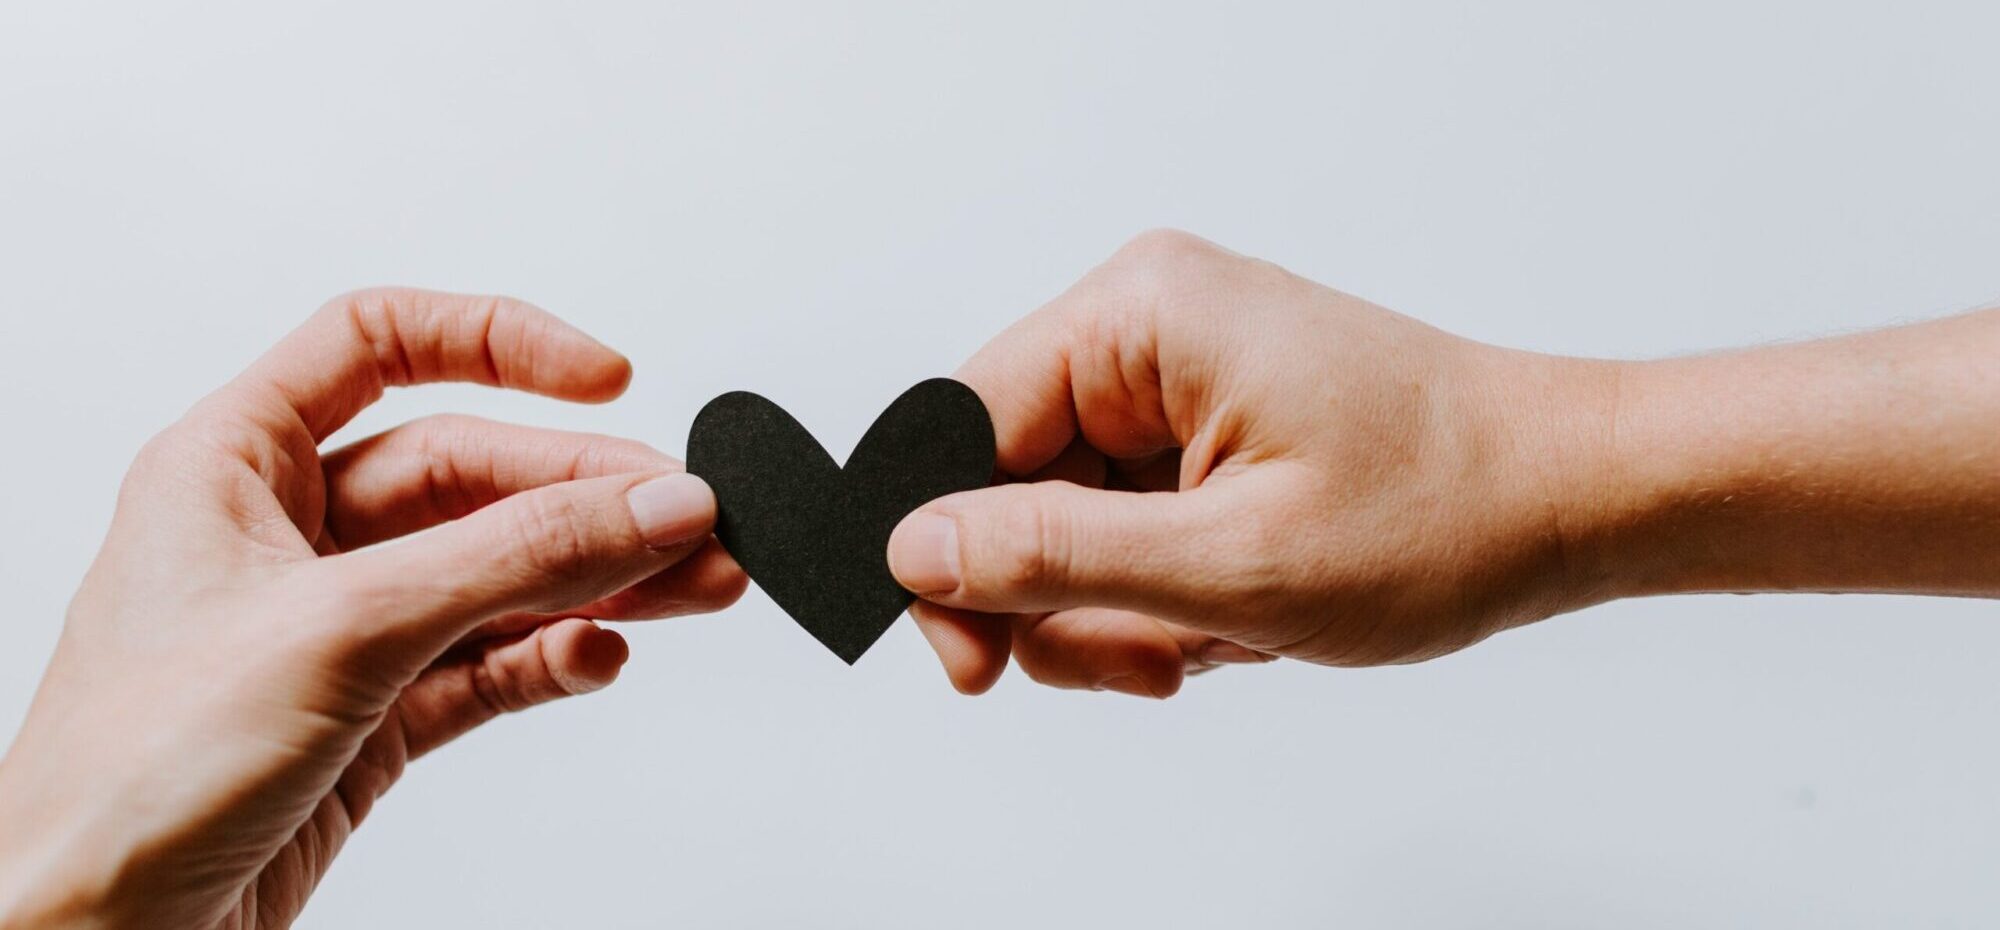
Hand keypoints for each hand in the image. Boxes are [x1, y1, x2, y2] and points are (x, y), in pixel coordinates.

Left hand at [0, 291, 744, 928]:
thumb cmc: (128, 777)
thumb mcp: (343, 630)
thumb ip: (513, 559)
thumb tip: (649, 503)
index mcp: (234, 464)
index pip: (377, 342)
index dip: (496, 341)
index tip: (605, 377)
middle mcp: (287, 535)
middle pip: (469, 471)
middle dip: (585, 495)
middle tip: (688, 519)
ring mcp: (337, 627)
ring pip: (496, 572)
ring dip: (598, 579)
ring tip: (695, 585)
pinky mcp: (372, 715)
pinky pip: (490, 662)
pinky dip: (553, 656)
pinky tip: (599, 655)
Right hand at [889, 230, 1999, 696]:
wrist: (1571, 500)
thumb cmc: (1446, 509)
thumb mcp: (1233, 563)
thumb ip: (1055, 556)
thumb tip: (914, 551)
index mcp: (1140, 316)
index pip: (957, 427)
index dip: (947, 556)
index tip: (974, 663)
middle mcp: (1147, 326)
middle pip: (1006, 485)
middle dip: (1064, 599)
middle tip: (1147, 659)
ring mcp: (1176, 377)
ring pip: (1064, 523)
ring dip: (1123, 610)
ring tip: (1215, 637)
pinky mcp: (1203, 424)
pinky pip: (1123, 525)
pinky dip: (1163, 594)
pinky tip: (1235, 616)